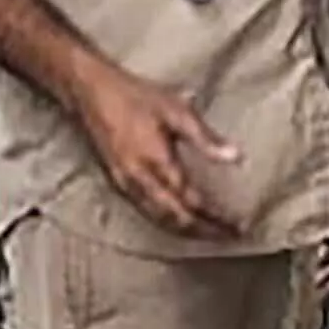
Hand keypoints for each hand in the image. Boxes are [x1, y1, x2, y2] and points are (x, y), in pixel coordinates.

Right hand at [72, 65, 239, 239]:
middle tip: (229, 236)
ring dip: (187, 231)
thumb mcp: (176, 111)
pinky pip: (146, 213)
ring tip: (210, 234)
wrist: (90, 92)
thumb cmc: (135, 97)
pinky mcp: (117, 183)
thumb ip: (206, 138)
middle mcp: (139, 180)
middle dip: (205, 231)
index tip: (238, 224)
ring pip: (160, 220)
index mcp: (156, 162)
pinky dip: (167, 223)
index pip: (192, 201)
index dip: (216, 216)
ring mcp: (126, 185)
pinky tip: (178, 222)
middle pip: (177, 218)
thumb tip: (236, 157)